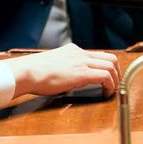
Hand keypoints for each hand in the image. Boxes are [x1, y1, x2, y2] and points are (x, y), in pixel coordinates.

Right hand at [2, 43, 120, 98]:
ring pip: (111, 65)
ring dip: (116, 79)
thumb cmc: (32, 72)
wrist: (26, 72)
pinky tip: (106, 93)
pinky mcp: (82, 73)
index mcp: (71, 50)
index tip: (106, 77)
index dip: (106, 66)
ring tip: (112, 90)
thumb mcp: (51, 64)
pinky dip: (110, 85)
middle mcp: (79, 53)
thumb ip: (62, 67)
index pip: (97, 55)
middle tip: (115, 83)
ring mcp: (81, 62)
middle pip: (110, 58)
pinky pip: (105, 77)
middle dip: (117, 72)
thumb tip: (64, 78)